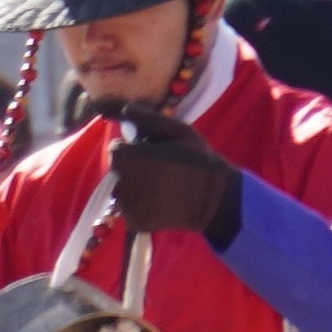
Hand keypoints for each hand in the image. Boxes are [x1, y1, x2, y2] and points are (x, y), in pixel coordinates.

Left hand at [109, 109, 243, 246]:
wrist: (215, 199)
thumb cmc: (198, 160)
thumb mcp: (178, 131)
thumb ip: (148, 119)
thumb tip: (125, 109)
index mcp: (130, 157)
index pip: (115, 149)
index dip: (132, 150)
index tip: (150, 153)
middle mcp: (123, 182)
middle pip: (116, 171)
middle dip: (131, 169)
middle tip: (157, 171)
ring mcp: (128, 205)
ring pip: (120, 192)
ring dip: (133, 189)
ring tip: (159, 188)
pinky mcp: (134, 222)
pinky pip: (128, 211)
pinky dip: (139, 208)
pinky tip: (159, 203)